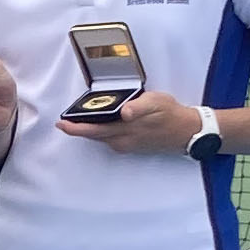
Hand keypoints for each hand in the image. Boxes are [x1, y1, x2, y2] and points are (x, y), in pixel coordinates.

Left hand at [58, 92, 199, 154]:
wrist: (187, 132)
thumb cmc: (171, 114)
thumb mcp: (157, 103)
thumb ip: (139, 106)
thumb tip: (126, 112)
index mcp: (126, 129)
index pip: (94, 130)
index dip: (76, 127)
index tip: (61, 123)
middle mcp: (123, 140)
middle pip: (95, 136)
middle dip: (78, 129)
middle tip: (65, 122)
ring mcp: (128, 145)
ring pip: (102, 138)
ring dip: (91, 131)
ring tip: (80, 120)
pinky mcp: (132, 146)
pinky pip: (111, 140)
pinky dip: (103, 132)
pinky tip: (103, 124)